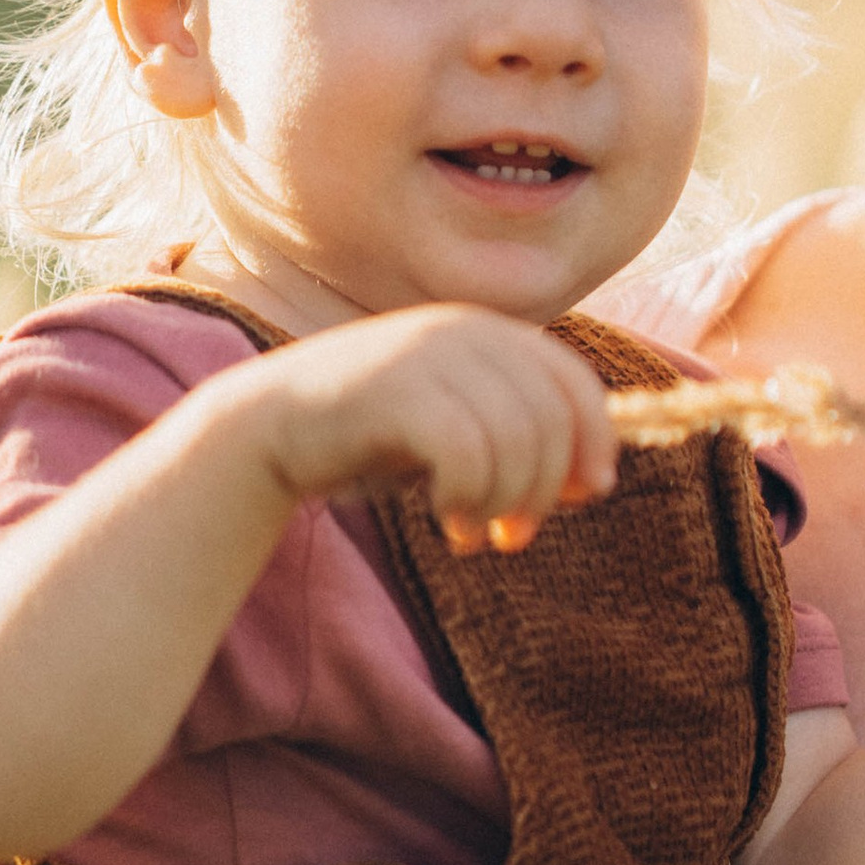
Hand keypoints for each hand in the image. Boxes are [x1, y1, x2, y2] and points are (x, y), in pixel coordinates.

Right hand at [249, 305, 617, 549]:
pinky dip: (469, 499)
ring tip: (473, 531)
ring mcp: (426, 355)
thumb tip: (591, 480)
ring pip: (515, 441)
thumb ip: (517, 432)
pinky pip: (468, 454)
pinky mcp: (394, 390)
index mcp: (488, 331)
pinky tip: (448, 519)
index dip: (595, 441)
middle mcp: (463, 330)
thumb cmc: (373, 436)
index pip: (574, 382)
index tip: (585, 494)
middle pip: (550, 419)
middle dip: (544, 489)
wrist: (270, 427)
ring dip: (504, 503)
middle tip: (513, 534)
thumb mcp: (457, 422)